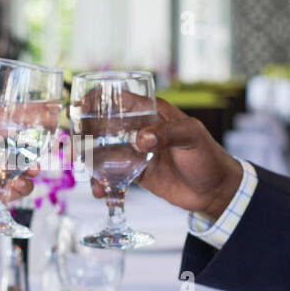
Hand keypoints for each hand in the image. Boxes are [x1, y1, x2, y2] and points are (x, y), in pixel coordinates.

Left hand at [0, 112, 35, 223]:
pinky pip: (14, 192)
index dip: (20, 131)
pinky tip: (21, 184)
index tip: (33, 126)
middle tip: (36, 152)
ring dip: (29, 170)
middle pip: (17, 154)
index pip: (4, 134)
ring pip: (19, 172)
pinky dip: (22, 188)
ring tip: (32, 170)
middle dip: (30, 153)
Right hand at [89, 97, 241, 221]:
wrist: (215, 191)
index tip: (78, 109)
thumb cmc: (208, 157)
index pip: (120, 99)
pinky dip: (103, 182)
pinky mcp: (136, 173)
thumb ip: (167, 135)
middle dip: (85, 136)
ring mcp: (136, 152)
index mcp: (153, 112)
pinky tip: (100, 191)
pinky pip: (113, 174)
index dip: (97, 100)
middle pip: (105, 126)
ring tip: (86, 174)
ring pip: (104, 152)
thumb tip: (140, 140)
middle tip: (74, 149)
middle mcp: (141, 129)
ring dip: (90, 162)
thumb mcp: (192, 139)